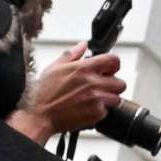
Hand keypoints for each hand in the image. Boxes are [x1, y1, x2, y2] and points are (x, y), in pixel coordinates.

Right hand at [7, 44, 124, 144]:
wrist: (40, 115)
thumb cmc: (44, 93)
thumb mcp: (54, 67)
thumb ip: (72, 54)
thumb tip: (83, 45)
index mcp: (83, 68)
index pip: (113, 60)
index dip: (114, 64)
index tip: (111, 68)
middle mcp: (93, 83)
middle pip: (120, 82)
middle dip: (112, 84)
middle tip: (102, 87)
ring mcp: (96, 100)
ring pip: (117, 98)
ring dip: (108, 99)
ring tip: (94, 99)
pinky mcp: (96, 114)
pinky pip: (107, 111)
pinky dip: (100, 111)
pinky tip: (87, 108)